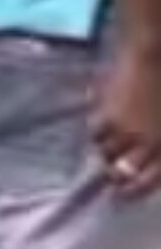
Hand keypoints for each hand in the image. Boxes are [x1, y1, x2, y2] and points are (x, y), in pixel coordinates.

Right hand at [99, 35, 160, 194]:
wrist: (155, 53)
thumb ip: (159, 138)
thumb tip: (150, 152)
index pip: (150, 180)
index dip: (135, 191)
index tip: (122, 195)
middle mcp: (146, 144)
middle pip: (123, 171)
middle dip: (115, 177)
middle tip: (109, 179)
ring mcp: (125, 129)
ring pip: (104, 152)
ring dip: (104, 152)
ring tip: (103, 149)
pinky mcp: (107, 113)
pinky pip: (94, 131)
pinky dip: (95, 131)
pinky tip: (98, 126)